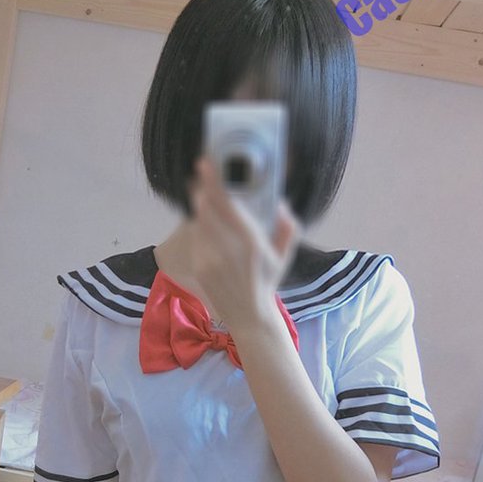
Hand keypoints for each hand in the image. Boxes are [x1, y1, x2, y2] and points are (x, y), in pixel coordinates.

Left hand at [187, 154, 300, 329]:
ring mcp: (211, 259)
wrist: (249, 316)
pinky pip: (195, 240)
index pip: (226, 204)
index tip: (204, 165)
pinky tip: (206, 229)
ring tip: (203, 201)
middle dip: (201, 191)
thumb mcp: (283, 256)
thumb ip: (287, 229)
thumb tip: (281, 205)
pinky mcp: (200, 268)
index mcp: (251, 242)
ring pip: (198, 223)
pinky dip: (198, 229)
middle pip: (205, 209)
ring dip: (199, 209)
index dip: (212, 182)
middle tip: (200, 178)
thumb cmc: (267, 282)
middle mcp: (229, 249)